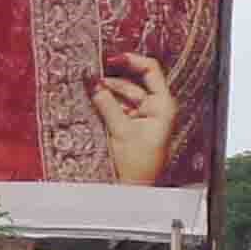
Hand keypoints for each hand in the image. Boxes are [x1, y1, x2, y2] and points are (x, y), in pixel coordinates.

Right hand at [88, 53, 178, 179]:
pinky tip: (92, 99)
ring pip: (123, 94)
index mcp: (163, 105)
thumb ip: (105, 102)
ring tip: (87, 88)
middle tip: (91, 73)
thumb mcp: (119, 130)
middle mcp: (156, 107)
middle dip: (112, 79)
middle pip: (133, 82)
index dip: (131, 61)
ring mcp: (144, 116)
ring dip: (106, 92)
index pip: (151, 70)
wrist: (135, 190)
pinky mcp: (133, 125)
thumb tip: (93, 82)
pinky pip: (119, 107)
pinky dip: (107, 103)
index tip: (111, 59)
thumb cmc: (138, 166)